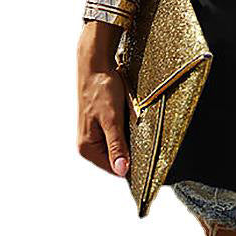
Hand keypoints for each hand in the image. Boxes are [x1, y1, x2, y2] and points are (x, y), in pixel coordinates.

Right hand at [76, 23, 130, 176]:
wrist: (96, 65)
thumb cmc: (101, 89)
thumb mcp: (112, 119)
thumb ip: (117, 145)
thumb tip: (122, 170)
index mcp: (87, 148)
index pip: (114, 168)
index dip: (131, 164)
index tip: (148, 159)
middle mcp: (88, 144)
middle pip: (117, 157)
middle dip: (131, 148)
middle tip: (142, 134)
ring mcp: (94, 133)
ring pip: (119, 144)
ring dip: (129, 136)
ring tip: (133, 121)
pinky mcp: (101, 123)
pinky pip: (118, 132)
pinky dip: (127, 127)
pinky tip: (130, 116)